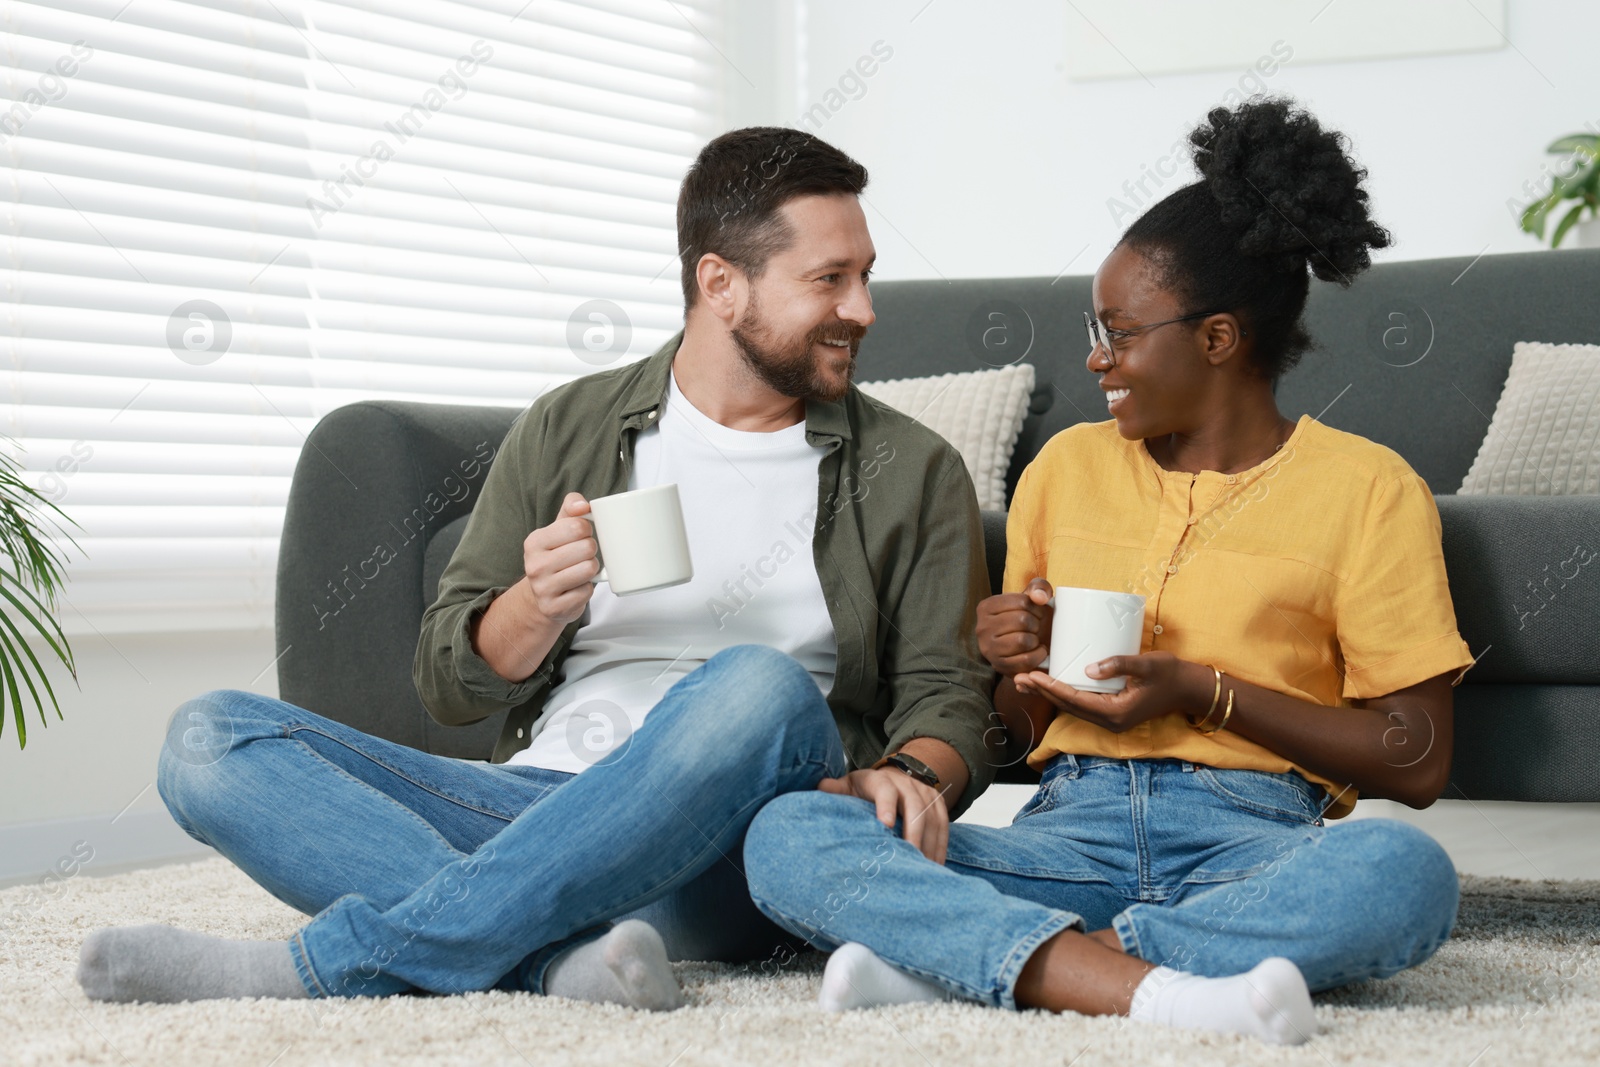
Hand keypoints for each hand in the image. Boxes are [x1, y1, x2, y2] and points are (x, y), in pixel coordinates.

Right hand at [519, 492, 600, 625]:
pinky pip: (587, 592)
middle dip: (591, 550)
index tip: (582, 535)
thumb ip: (571, 508)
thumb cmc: (557, 556)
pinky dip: (587, 589)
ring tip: (581, 570)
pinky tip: (576, 588)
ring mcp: (543, 589)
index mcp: (535, 541)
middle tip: (583, 555)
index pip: (576, 526)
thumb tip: (583, 505)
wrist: (543, 596)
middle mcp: (535, 565)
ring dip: (592, 569)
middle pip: (587, 547)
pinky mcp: (554, 608)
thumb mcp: (559, 528)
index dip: (587, 529)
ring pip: (589, 569)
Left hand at [817, 768, 949, 863]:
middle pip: (914, 807)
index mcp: (880, 780)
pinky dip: (941, 846)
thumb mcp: (849, 786)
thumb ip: (836, 789)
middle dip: (914, 833)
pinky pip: (944, 825)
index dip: (885, 806)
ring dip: (930, 844)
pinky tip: (936, 866)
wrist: (894, 776)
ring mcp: (925, 793)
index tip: (885, 826)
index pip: (885, 790)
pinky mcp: (938, 804)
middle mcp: (906, 783)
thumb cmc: (866, 789)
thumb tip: (820, 787)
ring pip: (933, 818)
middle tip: (911, 858)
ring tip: (925, 869)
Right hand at [976, 577, 1053, 675]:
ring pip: (1023, 640)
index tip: (1037, 613)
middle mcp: (982, 627)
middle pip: (1022, 620)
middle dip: (1036, 624)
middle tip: (1036, 627)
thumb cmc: (1026, 618)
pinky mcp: (998, 665)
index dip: (1037, 608)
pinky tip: (1038, 651)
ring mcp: (988, 648)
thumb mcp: (1031, 597)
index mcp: (986, 606)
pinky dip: (1038, 655)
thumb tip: (1039, 597)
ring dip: (1036, 640)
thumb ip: (1039, 587)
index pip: (1022, 602)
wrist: (1021, 646)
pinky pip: (1025, 660)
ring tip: (1035, 638)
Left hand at [1013, 652, 1205, 733]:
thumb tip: (1089, 669)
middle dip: (1042, 692)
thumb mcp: (1147, 665)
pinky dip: (1063, 694)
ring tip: (1025, 682)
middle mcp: (1110, 721)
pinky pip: (1081, 704)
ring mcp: (1110, 719)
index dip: (1051, 688)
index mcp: (1116, 713)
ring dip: (1049, 694)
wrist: (1188, 689)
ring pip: (1072, 707)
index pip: (1075, 700)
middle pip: (1068, 706)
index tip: (1032, 675)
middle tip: (1018, 677)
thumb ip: (1120, 664)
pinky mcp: (1111, 712)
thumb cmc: (1170, 674)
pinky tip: (1050, 685)